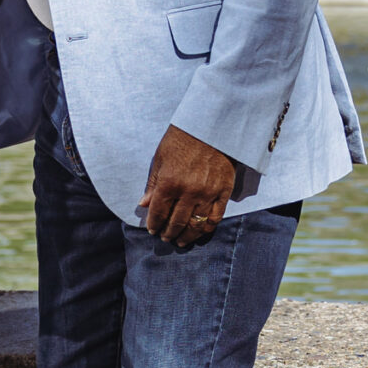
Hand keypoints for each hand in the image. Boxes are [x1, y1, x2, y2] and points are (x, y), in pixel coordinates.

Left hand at [140, 126, 236, 246]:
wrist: (212, 126)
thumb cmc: (182, 138)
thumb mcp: (161, 157)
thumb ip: (153, 183)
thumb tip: (143, 204)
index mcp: (169, 183)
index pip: (158, 212)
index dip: (154, 224)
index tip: (152, 230)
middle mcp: (188, 192)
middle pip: (176, 222)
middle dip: (168, 233)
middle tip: (165, 238)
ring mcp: (208, 193)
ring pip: (196, 224)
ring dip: (186, 236)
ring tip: (181, 241)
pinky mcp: (224, 192)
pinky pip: (215, 217)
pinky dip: (206, 228)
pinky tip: (200, 232)